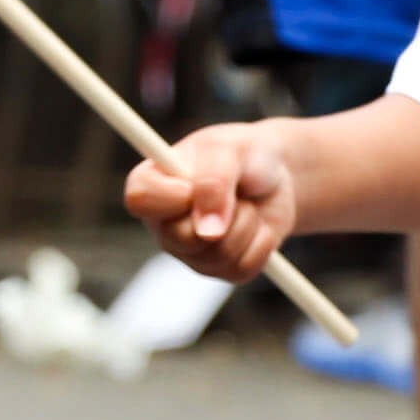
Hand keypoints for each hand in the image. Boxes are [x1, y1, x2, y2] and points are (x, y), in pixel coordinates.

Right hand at [123, 120, 297, 281]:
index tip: (195, 185)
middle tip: (234, 191)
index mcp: (153, 183)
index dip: (172, 197)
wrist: (280, 175)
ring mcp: (189, 250)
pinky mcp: (218, 268)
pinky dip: (260, 243)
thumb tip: (208, 233)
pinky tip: (258, 225)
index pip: (140, 199)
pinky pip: (240, 268)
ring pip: (216, 257)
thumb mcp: (230, 151)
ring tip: (247, 204)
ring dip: (246, 225)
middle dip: (221, 213)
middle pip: (179, 238)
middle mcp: (164, 221)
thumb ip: (214, 182)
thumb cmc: (246, 155)